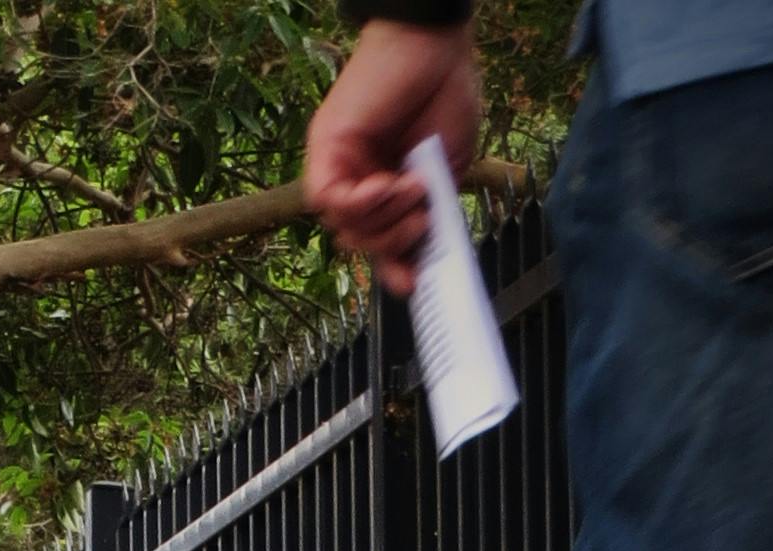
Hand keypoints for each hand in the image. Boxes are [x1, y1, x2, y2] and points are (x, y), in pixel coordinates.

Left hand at [304, 18, 481, 295]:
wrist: (436, 45)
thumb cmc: (446, 94)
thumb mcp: (447, 169)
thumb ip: (431, 209)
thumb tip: (424, 248)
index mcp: (386, 188)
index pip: (379, 241)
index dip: (393, 266)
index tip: (411, 283)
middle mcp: (357, 181)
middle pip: (360, 242)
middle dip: (392, 243)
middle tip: (420, 219)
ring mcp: (339, 167)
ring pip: (344, 227)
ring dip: (383, 219)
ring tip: (412, 189)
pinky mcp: (325, 150)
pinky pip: (330, 199)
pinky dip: (361, 202)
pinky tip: (387, 184)